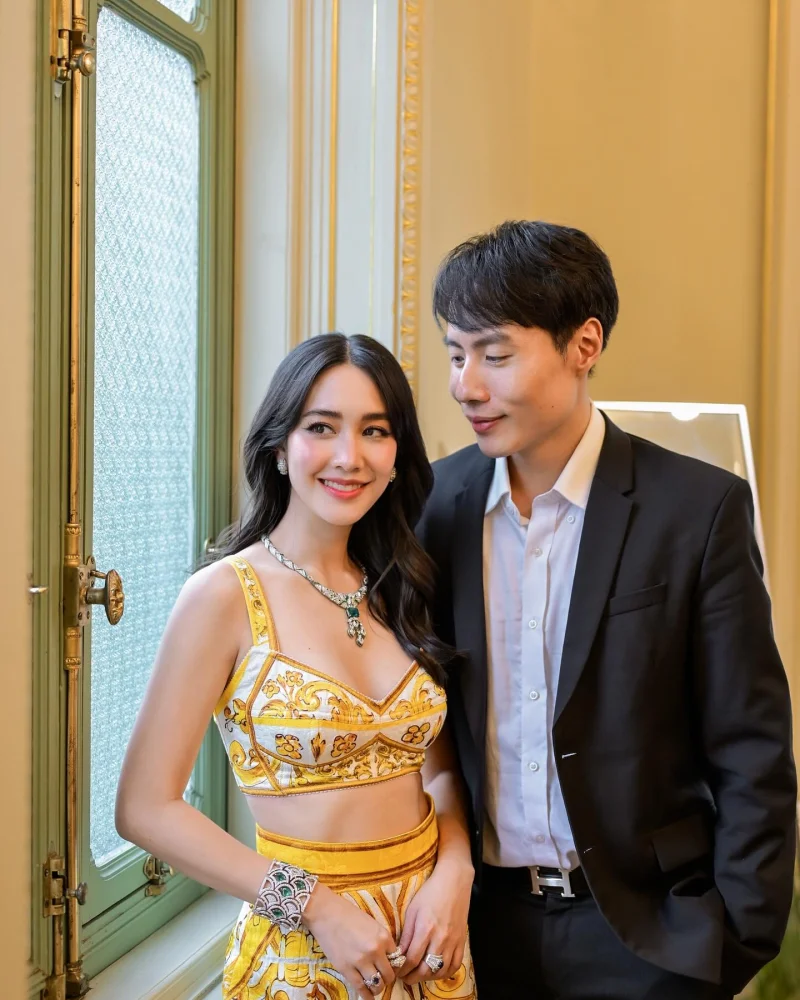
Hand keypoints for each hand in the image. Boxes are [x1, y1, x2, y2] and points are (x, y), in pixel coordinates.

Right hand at [302, 882, 397, 998]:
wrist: (326, 913)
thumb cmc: (349, 915)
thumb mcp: (372, 924)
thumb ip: (381, 941)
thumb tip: (388, 958)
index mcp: (384, 937)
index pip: (397, 959)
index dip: (394, 964)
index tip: (390, 967)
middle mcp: (375, 950)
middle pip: (389, 974)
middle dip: (387, 978)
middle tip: (382, 977)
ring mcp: (361, 961)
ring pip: (377, 984)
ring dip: (378, 987)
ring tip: (375, 986)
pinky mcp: (346, 969)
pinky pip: (361, 989)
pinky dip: (367, 995)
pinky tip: (368, 996)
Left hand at [398, 860, 472, 985]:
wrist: (454, 881)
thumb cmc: (430, 892)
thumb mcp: (412, 910)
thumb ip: (407, 934)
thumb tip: (399, 953)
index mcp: (425, 929)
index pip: (412, 959)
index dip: (403, 969)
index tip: (397, 971)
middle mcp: (440, 938)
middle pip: (426, 969)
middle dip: (413, 977)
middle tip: (405, 977)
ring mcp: (453, 941)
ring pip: (441, 971)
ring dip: (428, 978)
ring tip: (419, 975)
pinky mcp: (462, 941)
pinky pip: (455, 965)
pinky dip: (445, 973)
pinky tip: (437, 972)